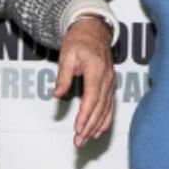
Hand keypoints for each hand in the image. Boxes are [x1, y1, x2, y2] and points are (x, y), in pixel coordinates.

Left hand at [54, 17, 115, 146]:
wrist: (94, 29)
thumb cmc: (80, 39)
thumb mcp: (67, 54)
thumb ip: (63, 75)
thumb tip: (57, 93)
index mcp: (96, 68)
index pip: (92, 96)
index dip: (86, 114)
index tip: (78, 127)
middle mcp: (107, 77)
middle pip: (100, 107)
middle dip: (89, 126)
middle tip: (79, 140)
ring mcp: (111, 81)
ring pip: (107, 109)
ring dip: (97, 126)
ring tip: (86, 139)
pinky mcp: (111, 84)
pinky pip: (110, 105)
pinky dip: (105, 120)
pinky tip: (98, 130)